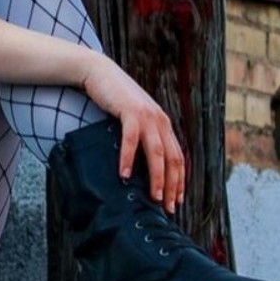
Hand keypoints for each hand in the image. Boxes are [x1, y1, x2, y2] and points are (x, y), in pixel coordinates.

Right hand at [79, 54, 186, 212]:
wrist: (100, 73)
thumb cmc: (115, 99)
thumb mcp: (134, 119)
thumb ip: (142, 137)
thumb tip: (140, 165)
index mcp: (163, 124)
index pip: (178, 158)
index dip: (179, 181)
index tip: (176, 201)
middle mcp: (160, 121)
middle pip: (172, 159)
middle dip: (173, 185)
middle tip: (168, 207)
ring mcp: (147, 116)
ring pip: (157, 152)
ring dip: (157, 177)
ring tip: (154, 197)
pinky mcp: (130, 111)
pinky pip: (131, 140)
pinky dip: (128, 159)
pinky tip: (123, 175)